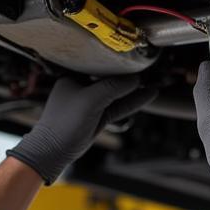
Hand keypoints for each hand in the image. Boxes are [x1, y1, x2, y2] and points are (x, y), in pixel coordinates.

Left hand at [8, 75, 155, 183]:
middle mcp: (82, 87)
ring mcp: (92, 103)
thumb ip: (112, 87)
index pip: (98, 65)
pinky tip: (148, 94)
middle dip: (129, 75)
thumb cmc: (62, 123)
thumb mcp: (89, 100)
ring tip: (155, 80)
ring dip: (135, 89)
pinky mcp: (99, 116)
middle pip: (110, 78)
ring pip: (117, 94)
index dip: (118, 62)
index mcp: (73, 77)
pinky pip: (119, 106)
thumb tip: (134, 79)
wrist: (54, 150)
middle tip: (150, 68)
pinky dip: (133, 101)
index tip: (136, 58)